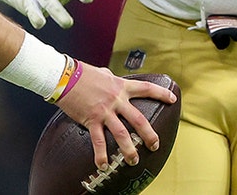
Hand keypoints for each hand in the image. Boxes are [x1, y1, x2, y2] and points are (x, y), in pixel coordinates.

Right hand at [54, 62, 176, 169]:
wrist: (64, 76)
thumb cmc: (81, 72)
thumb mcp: (102, 73)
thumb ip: (111, 78)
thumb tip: (111, 77)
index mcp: (121, 86)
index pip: (146, 89)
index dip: (161, 94)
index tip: (172, 99)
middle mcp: (116, 100)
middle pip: (139, 120)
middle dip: (149, 135)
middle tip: (155, 145)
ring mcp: (104, 111)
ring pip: (122, 133)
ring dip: (129, 149)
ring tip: (133, 160)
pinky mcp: (91, 120)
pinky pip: (99, 140)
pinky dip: (101, 154)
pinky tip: (103, 165)